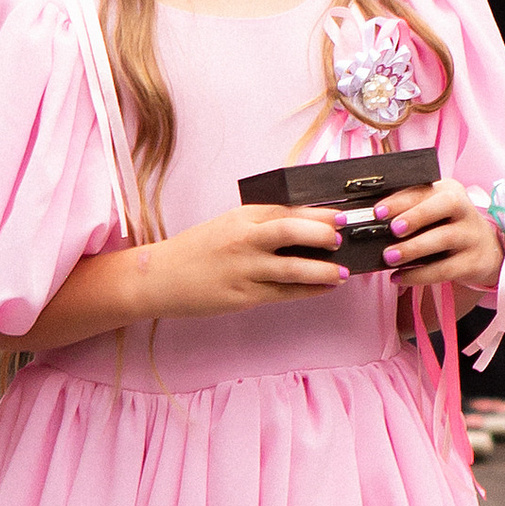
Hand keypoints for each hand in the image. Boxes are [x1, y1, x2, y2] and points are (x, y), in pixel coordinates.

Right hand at [146, 202, 350, 316]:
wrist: (160, 277)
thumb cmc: (197, 250)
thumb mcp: (229, 226)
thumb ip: (262, 225)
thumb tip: (307, 228)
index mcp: (243, 216)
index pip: (288, 209)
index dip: (320, 213)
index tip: (343, 216)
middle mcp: (244, 239)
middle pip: (291, 231)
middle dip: (323, 234)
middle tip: (343, 239)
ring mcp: (244, 268)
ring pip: (292, 267)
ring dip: (323, 270)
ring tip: (344, 273)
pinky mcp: (243, 295)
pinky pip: (284, 293)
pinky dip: (308, 291)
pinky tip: (325, 288)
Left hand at [377, 176, 504, 305]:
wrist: (487, 251)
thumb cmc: (448, 228)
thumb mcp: (433, 214)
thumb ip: (409, 212)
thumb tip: (374, 223)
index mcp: (449, 191)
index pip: (425, 190)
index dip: (401, 200)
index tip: (378, 212)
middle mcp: (465, 209)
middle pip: (445, 205)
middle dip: (417, 215)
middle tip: (393, 230)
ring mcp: (472, 236)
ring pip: (445, 238)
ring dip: (414, 248)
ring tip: (389, 257)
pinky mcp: (474, 262)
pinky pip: (445, 269)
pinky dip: (419, 275)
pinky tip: (399, 277)